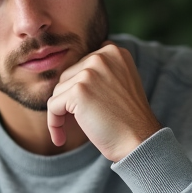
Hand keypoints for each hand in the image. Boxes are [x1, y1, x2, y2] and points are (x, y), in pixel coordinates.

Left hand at [46, 42, 161, 160]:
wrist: (139, 140)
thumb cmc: (127, 118)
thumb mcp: (120, 83)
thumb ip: (99, 72)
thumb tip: (66, 76)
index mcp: (114, 52)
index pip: (82, 65)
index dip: (80, 87)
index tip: (86, 106)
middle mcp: (102, 56)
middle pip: (68, 76)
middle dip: (70, 99)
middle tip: (83, 119)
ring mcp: (90, 72)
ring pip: (58, 91)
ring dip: (62, 112)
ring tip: (76, 128)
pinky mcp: (78, 91)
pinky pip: (52, 106)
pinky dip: (54, 124)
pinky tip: (60, 139)